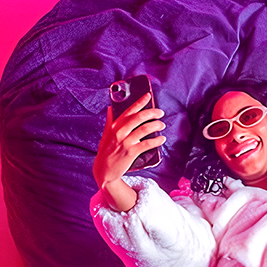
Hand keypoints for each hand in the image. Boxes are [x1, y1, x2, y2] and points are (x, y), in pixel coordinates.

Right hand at [93, 92, 165, 207]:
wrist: (104, 170)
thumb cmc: (106, 152)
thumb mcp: (106, 135)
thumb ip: (110, 121)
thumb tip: (110, 108)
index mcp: (114, 126)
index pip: (128, 110)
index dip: (140, 102)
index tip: (148, 96)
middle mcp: (119, 132)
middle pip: (138, 117)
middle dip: (152, 113)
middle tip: (160, 113)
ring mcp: (125, 142)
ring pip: (144, 129)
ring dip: (156, 125)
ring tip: (162, 124)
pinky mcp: (131, 152)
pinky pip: (147, 144)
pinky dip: (156, 140)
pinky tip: (162, 139)